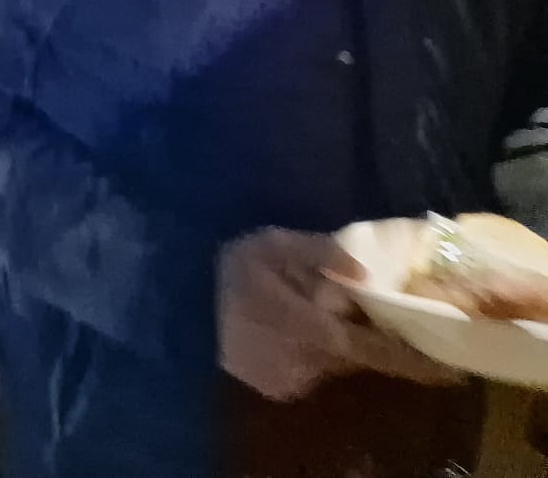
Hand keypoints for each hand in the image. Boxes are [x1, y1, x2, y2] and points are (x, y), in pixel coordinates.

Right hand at [218, 228, 461, 400]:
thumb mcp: (268, 246)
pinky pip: (318, 365)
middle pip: (362, 356)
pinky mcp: (280, 382)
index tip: (453, 370)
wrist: (174, 304)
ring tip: (357, 319)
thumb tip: (366, 268)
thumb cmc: (224, 272)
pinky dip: (326, 350)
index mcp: (313, 330)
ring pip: (340, 361)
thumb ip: (319, 254)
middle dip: (385, 342)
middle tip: (410, 328)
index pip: (377, 352)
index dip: (416, 362)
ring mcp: (293, 377)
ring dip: (353, 343)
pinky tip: (315, 327)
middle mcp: (310, 362)